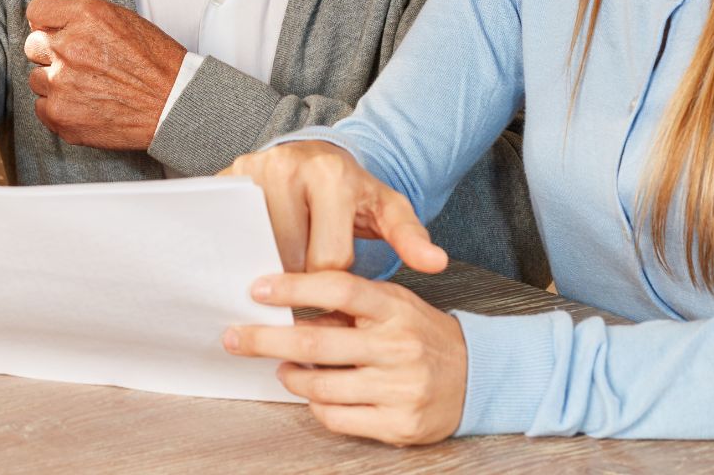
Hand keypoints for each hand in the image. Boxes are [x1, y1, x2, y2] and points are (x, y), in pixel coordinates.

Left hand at [23, 0, 183, 150]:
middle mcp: (69, 47)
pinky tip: (85, 106)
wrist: (174, 106)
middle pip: (33, 46)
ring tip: (88, 88)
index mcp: (87, 16)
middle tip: (79, 65)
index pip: (37, 10)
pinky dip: (59, 108)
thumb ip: (82, 18)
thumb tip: (49, 27)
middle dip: (51, 54)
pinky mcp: (60, 115)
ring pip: (36, 79)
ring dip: (56, 83)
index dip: (47, 23)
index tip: (55, 32)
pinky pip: (41, 108)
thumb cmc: (155, 63)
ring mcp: (61, 84)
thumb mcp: (123, 19)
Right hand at [220, 141, 445, 273]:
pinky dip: (241, 250)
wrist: (314, 157)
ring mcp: (251, 171)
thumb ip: (411, 237)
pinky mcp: (225, 180)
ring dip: (270, 264)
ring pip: (255, 251)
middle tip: (309, 269)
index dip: (334, 282)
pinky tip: (257, 251)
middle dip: (301, 276)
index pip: (327, 261)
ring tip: (287, 258)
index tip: (338, 278)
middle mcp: (288, 167)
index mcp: (332, 176)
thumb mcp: (387, 210)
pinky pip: (228, 234)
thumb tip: (436, 263)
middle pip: (288, 258)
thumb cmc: (353, 192)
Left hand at [224, 271, 467, 444]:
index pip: (338, 289)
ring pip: (320, 386)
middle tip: (236, 337)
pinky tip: (314, 393)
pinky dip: (315, 405)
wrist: (476, 376)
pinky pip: (336, 418)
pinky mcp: (399, 425)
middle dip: (265, 340)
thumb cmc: (421, 335)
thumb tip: (285, 303)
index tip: (258, 289)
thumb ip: (348, 303)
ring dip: (290, 376)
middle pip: (316, 343)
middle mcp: (398, 347)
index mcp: (395, 309)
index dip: (294, 288)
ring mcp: (400, 389)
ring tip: (283, 367)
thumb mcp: (392, 304)